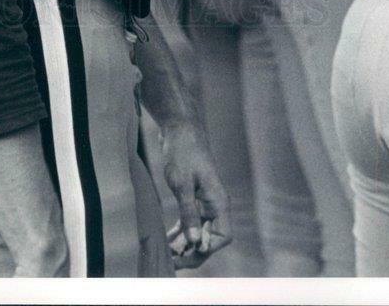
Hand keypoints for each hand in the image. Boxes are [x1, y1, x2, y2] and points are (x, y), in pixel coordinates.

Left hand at [159, 119, 231, 268]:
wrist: (179, 128)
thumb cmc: (183, 151)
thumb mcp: (182, 183)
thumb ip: (188, 212)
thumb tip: (193, 242)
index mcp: (218, 201)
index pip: (222, 236)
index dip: (206, 248)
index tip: (187, 253)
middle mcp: (214, 204)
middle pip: (209, 238)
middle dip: (192, 252)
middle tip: (171, 261)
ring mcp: (204, 202)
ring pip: (197, 232)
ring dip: (184, 245)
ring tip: (166, 255)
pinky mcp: (193, 198)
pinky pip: (189, 222)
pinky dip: (180, 233)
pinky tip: (168, 241)